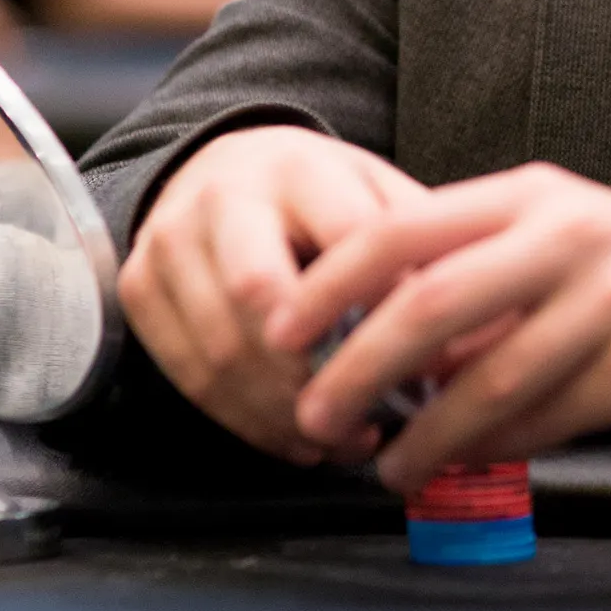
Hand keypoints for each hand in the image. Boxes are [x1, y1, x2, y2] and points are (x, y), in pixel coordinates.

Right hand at [117, 127, 427, 462]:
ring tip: (340, 442)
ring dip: (283, 414)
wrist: (221, 169)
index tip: (421, 361)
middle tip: (368, 422)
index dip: (383, 305)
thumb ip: (420, 249)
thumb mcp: (376, 195)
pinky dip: (244, 421)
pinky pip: (188, 375)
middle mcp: (223, 198)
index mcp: (300, 168)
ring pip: (222, 349)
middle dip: (316, 375)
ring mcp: (170, 242)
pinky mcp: (138, 288)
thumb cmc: (319, 198)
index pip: (348, 236)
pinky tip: (291, 439)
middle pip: (261, 298)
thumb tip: (471, 329)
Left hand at [265, 163, 610, 491]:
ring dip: (419, 437)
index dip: (327, 284)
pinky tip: (464, 467)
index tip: (274, 333)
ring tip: (383, 468)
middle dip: (353, 371)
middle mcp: (567, 236)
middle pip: (425, 306)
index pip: (400, 230)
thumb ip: (486, 275)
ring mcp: (609, 302)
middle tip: (314, 418)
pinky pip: (541, 423)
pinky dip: (491, 453)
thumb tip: (386, 343)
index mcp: (534, 196)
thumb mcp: (572, 242)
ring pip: (481, 381)